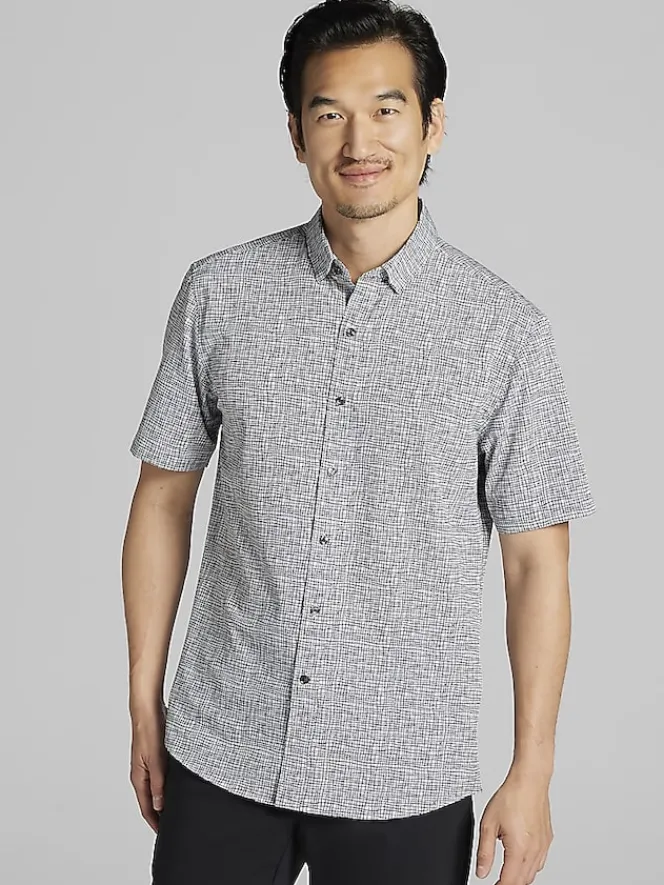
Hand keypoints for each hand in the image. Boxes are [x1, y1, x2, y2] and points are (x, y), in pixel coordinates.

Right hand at [129, 698, 167, 832]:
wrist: (148, 709)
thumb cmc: (148, 730)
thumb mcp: (156, 759)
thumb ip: (158, 783)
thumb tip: (159, 806)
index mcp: (139, 777)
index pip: (146, 807)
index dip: (155, 821)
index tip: (166, 833)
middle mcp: (142, 773)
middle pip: (151, 800)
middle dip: (161, 813)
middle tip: (175, 823)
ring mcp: (149, 765)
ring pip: (157, 788)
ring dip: (165, 798)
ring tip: (179, 807)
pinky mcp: (156, 756)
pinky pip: (162, 776)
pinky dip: (168, 784)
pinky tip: (179, 784)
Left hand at [475, 769, 553, 884]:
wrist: (530, 781)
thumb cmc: (511, 797)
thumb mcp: (489, 824)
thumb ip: (485, 851)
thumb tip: (481, 871)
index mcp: (519, 849)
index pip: (510, 881)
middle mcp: (534, 850)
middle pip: (523, 881)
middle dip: (510, 883)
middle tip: (498, 881)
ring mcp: (543, 846)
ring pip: (533, 873)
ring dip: (520, 877)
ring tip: (507, 873)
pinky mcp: (547, 839)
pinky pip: (540, 861)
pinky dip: (530, 866)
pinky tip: (522, 859)